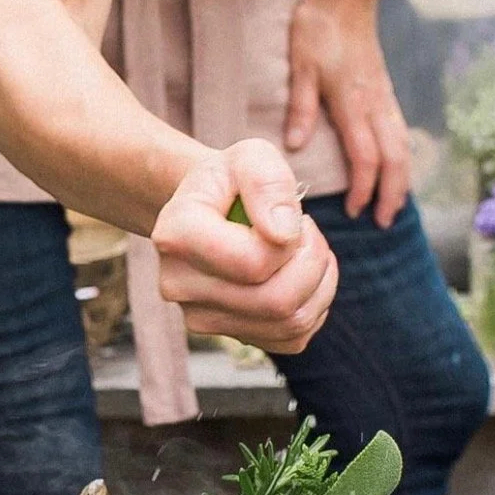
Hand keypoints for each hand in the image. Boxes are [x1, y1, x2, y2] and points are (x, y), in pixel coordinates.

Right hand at [152, 139, 337, 353]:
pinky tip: (300, 274)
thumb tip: (283, 232)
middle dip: (312, 262)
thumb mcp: (251, 156)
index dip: (292, 239)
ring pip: (290, 323)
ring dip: (318, 282)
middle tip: (306, 232)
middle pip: (276, 300)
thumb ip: (268, 181)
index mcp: (176, 235)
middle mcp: (178, 285)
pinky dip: (314, 305)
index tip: (290, 214)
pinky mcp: (230, 337)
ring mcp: (200, 318)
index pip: (254, 262)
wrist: (211, 207)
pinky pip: (294, 338)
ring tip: (303, 249)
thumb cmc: (232, 181)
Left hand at [284, 0, 410, 226]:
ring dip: (402, 180)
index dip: (363, 188)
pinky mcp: (385, 92)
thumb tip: (295, 145)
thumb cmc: (317, 28)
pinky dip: (403, 158)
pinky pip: (401, 133)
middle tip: (381, 223)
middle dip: (391, 194)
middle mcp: (375, 104)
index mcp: (352, 102)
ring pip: (403, 147)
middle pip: (395, 159)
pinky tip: (397, 170)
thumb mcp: (300, 64)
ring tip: (393, 206)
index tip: (354, 212)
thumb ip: (300, 105)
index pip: (366, 157)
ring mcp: (384, 98)